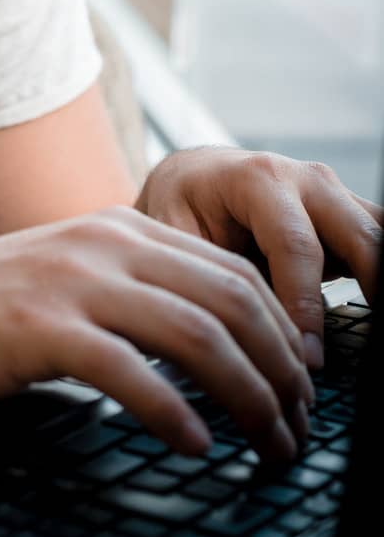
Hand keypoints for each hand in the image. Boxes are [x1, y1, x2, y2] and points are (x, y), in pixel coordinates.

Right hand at [0, 207, 315, 462]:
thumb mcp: (69, 275)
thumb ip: (132, 290)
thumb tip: (208, 343)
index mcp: (119, 227)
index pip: (233, 272)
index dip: (282, 333)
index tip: (299, 387)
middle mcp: (105, 242)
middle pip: (229, 300)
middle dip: (280, 370)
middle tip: (296, 426)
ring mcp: (72, 280)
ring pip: (195, 333)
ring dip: (246, 396)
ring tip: (266, 442)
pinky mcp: (39, 326)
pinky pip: (128, 370)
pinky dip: (172, 412)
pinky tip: (192, 444)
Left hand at [135, 146, 381, 368]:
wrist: (195, 176)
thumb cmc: (180, 205)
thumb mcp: (173, 232)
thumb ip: (206, 273)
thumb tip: (231, 333)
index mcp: (258, 179)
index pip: (296, 247)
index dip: (304, 307)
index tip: (307, 360)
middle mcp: (306, 179)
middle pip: (360, 236)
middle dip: (372, 290)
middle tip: (368, 351)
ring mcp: (334, 194)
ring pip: (380, 235)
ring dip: (380, 281)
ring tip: (374, 335)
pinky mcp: (348, 215)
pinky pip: (380, 242)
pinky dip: (379, 277)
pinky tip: (372, 315)